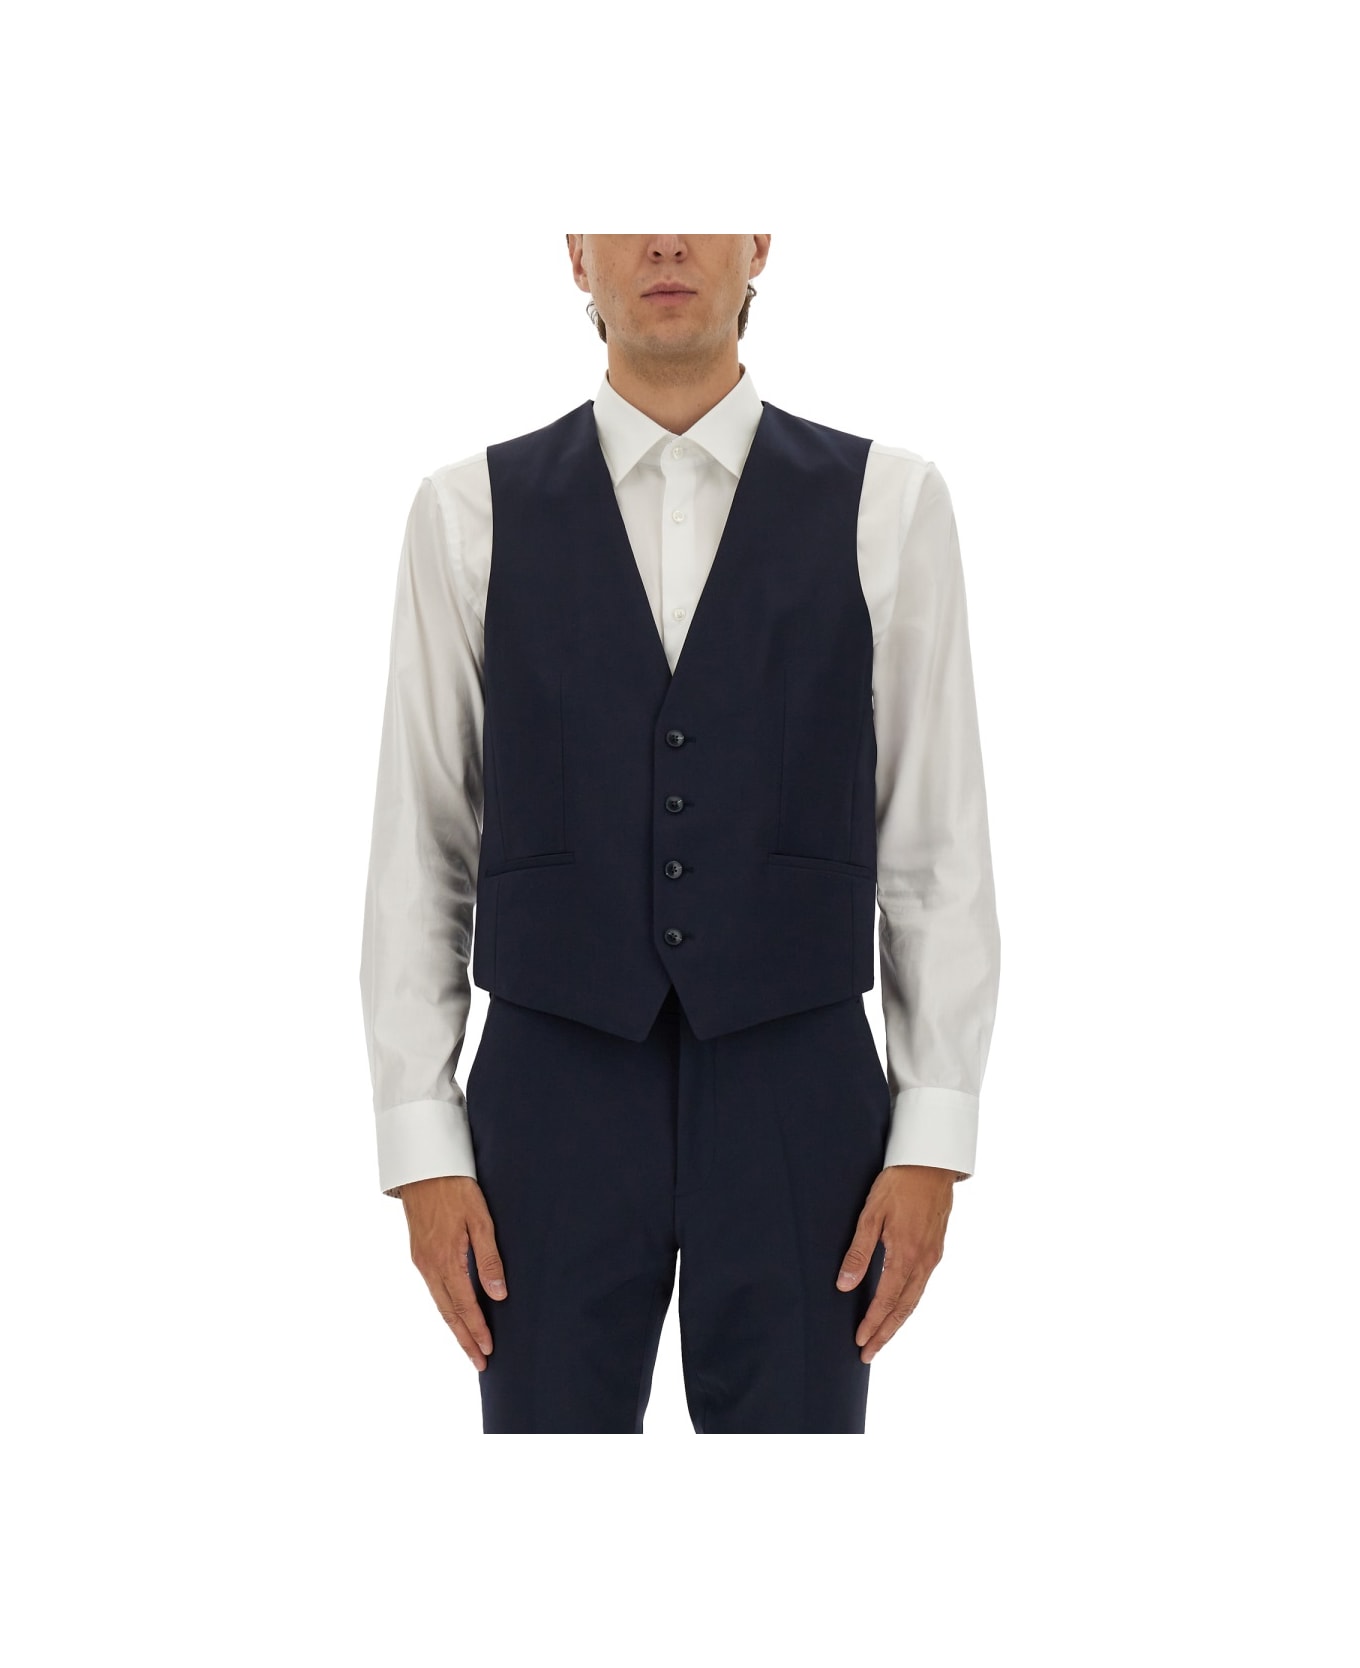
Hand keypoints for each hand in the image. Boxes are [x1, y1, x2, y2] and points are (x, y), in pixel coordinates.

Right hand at [401, 1176, 507, 1370]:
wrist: (424, 1168)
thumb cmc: (456, 1189)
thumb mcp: (481, 1219)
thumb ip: (489, 1257)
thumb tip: (498, 1294)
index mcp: (446, 1260)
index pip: (464, 1306)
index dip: (477, 1330)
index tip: (488, 1351)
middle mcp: (430, 1266)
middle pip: (448, 1313)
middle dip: (465, 1340)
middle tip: (479, 1363)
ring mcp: (421, 1261)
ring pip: (439, 1304)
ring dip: (455, 1327)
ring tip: (470, 1346)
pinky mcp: (419, 1255)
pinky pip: (434, 1290)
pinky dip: (446, 1308)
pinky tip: (455, 1314)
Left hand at [836, 1164, 956, 1363]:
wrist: (931, 1163)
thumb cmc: (898, 1184)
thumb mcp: (871, 1214)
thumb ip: (858, 1251)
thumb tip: (844, 1285)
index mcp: (905, 1254)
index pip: (886, 1300)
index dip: (872, 1323)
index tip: (860, 1341)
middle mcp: (923, 1261)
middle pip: (903, 1309)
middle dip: (885, 1333)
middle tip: (868, 1354)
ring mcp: (933, 1257)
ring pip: (914, 1300)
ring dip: (897, 1322)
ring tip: (882, 1338)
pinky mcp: (936, 1249)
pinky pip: (921, 1286)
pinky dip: (909, 1304)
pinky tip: (899, 1308)